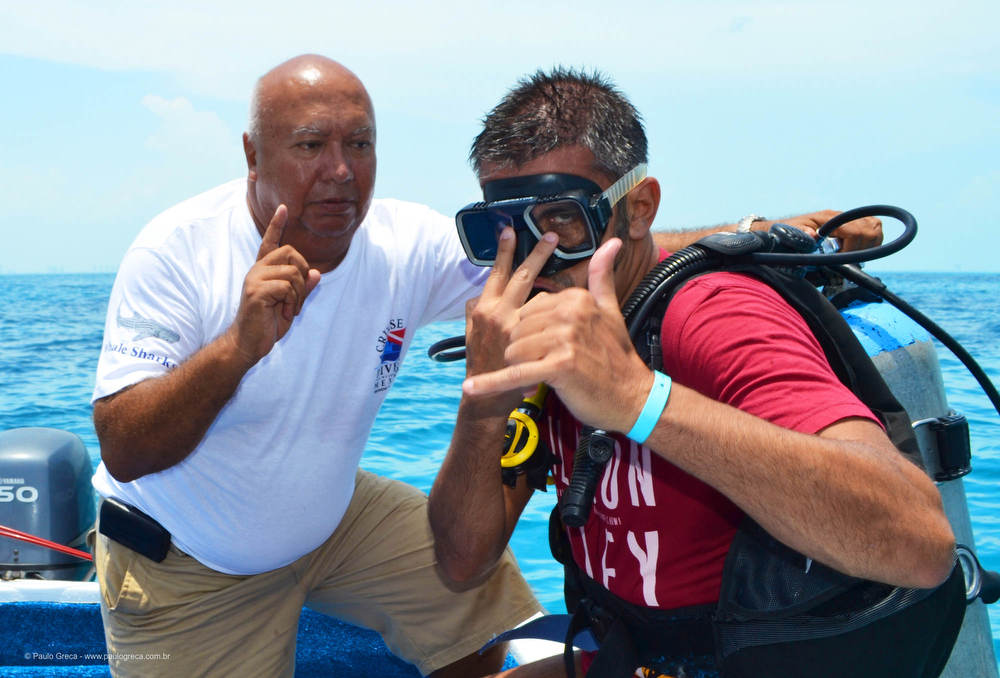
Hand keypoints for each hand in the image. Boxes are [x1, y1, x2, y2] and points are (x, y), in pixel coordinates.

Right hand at [226, 205, 320, 364]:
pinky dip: (292, 302)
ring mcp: (254, 279)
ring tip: (290, 308)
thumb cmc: (268, 324)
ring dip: (299, 294)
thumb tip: (315, 273)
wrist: (248, 343)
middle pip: (290, 252)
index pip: (270, 242)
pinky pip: (286, 287)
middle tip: (297, 296)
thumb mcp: (291, 304)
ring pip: (292, 272)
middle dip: (302, 273)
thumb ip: (302, 288)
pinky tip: (285, 313)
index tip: (283, 208)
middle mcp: (257, 270)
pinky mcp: (255, 291)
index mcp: (264, 271)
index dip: (277, 225)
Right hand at [463, 228, 558, 410]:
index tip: (509, 231)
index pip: (496, 274)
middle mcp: (497, 314)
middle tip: (551, 236)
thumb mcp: (472, 337)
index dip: (503, 252)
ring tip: (569, 272)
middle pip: (519, 276)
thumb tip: (475, 298)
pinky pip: (547, 319)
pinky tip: (568, 306)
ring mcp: (514, 328)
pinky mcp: (528, 342)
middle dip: (535, 254)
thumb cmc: (484, 368)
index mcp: (485, 310)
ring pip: (538, 295)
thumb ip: (475, 314)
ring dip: (552, 284)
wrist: (487, 400)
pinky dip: (557, 310)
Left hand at [464, 238, 652, 432]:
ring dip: (521, 370)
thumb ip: (602, 276)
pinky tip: (471, 388)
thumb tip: (611, 242)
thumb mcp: (610, 311)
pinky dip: (492, 384)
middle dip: (522, 351)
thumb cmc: (616, 357)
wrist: (632, 396)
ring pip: (514, 352)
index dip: (531, 333)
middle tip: (546, 366)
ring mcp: (564, 339)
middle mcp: (569, 314)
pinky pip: (516, 373)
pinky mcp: (560, 367)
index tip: (549, 348)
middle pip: (517, 329)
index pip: (528, 310)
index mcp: (574, 298)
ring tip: (545, 379)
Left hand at [761, 210, 882, 251]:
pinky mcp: (853, 223)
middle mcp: (842, 215)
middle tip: (847, 260)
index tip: (841, 261)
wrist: (785, 228)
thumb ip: (800, 235)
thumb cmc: (787, 232)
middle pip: (870, 229)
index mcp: (829, 218)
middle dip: (862, 249)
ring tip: (851, 256)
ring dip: (869, 246)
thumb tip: (812, 235)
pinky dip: (871, 242)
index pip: (854, 231)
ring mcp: (849, 218)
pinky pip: (874, 229)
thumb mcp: (790, 234)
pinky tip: (855, 251)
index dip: (852, 250)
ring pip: (875, 228)